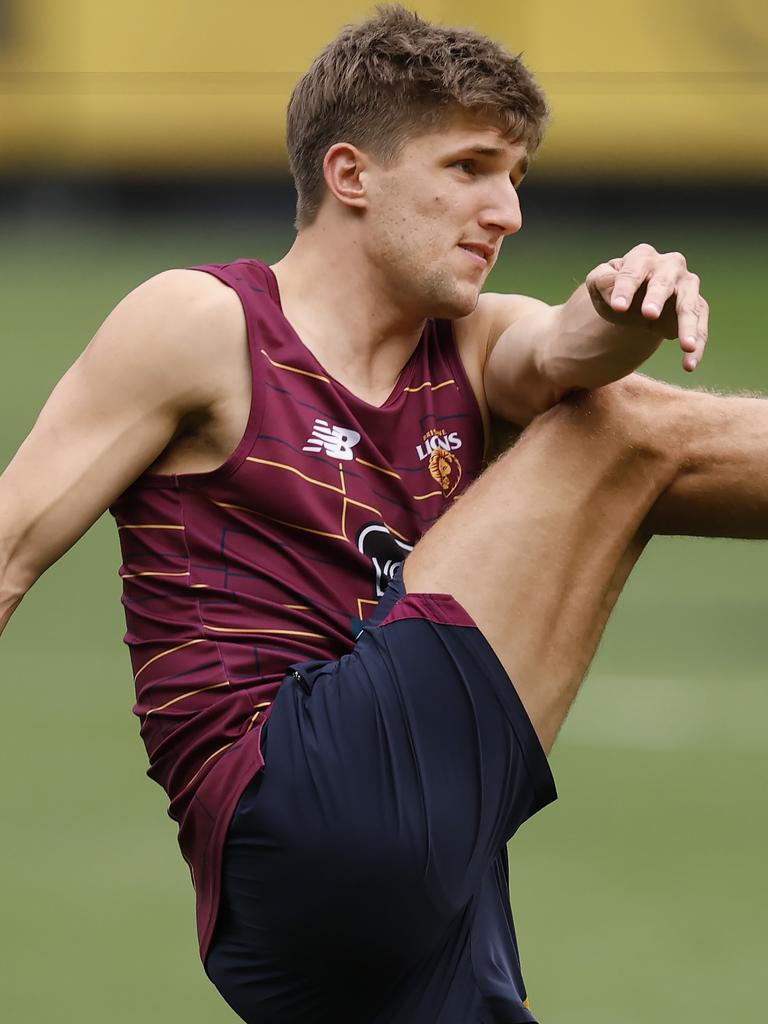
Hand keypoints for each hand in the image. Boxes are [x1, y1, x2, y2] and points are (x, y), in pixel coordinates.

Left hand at [585, 243, 708, 372]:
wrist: (633, 305)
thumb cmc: (616, 291)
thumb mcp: (599, 284)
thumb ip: (602, 281)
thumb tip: (614, 291)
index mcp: (642, 258)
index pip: (632, 272)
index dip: (624, 289)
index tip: (617, 307)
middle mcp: (669, 266)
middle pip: (664, 282)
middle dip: (656, 298)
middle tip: (648, 315)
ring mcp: (687, 286)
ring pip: (689, 306)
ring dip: (689, 326)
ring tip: (686, 346)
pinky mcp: (698, 307)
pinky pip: (701, 326)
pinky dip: (698, 346)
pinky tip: (689, 364)